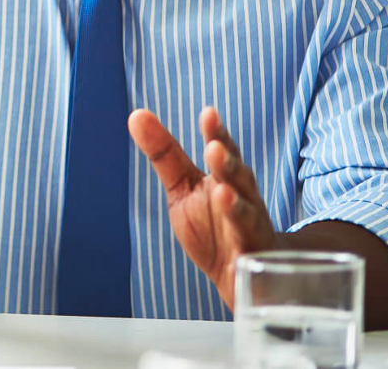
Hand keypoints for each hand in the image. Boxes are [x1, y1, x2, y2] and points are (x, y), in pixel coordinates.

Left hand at [129, 106, 277, 307]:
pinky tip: (236, 251)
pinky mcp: (251, 260)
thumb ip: (164, 153)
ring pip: (247, 214)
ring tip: (222, 192)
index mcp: (226, 177)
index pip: (224, 151)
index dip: (217, 133)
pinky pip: (249, 254)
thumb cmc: (212, 224)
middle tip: (214, 148)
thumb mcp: (183, 187)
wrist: (243, 273)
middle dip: (228, 164)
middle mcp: (243, 198)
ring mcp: (250, 229)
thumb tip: (136, 114)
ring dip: (236, 204)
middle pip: (239, 178)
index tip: (208, 113)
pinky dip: (244, 252)